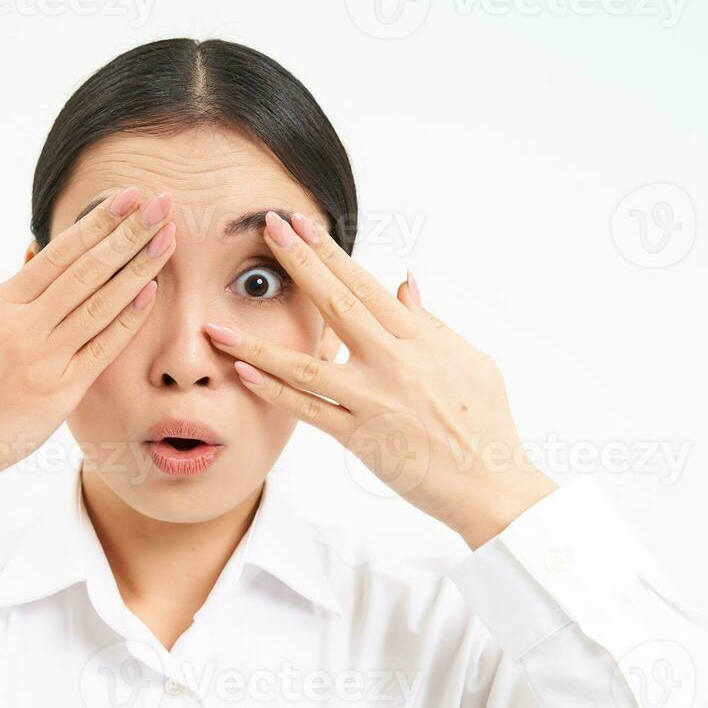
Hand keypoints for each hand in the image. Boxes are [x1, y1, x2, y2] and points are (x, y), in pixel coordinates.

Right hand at [0, 189, 176, 485]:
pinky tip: (151, 292)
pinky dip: (127, 321)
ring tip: (168, 238)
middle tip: (163, 203)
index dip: (96, 222)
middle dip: (128, 234)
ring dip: (139, 270)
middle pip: (87, 271)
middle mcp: (25, 328)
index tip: (127, 196)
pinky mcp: (61, 393)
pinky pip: (101, 351)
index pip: (58, 253)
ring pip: (100, 306)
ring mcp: (45, 360)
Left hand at [204, 210, 556, 549]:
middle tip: (266, 230)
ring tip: (216, 324)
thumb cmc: (486, 420)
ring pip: (305, 364)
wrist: (490, 482)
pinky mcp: (359, 437)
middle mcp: (392, 362)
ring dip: (256, 343)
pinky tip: (242, 371)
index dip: (328, 252)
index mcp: (420, 338)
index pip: (365, 284)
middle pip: (335, 305)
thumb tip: (403, 283)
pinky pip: (307, 410)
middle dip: (298, 264)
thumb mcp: (469, 359)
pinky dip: (272, 390)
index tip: (299, 225)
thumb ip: (430, 322)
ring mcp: (372, 400)